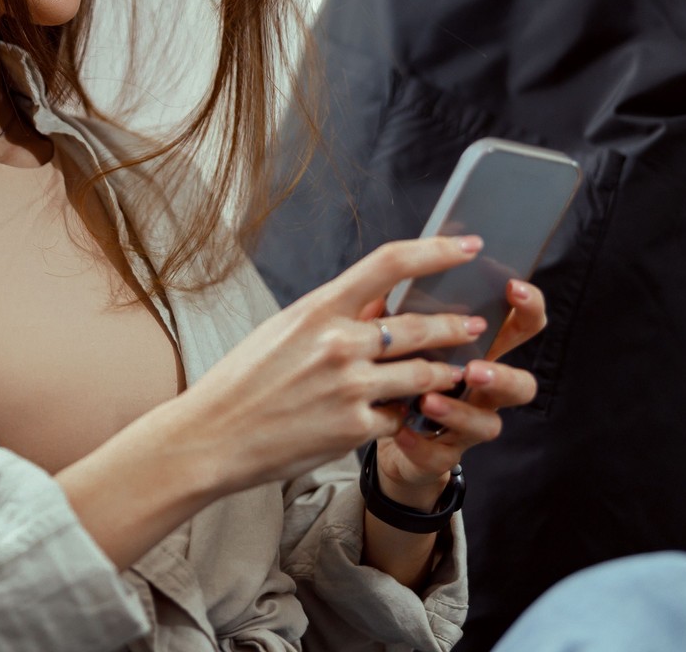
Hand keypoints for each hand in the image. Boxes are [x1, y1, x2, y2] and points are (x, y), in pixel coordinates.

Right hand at [171, 235, 493, 494]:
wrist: (212, 437)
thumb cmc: (243, 381)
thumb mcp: (284, 330)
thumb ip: (332, 316)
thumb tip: (378, 302)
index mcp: (318, 308)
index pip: (390, 264)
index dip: (437, 252)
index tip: (467, 248)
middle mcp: (339, 343)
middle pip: (419, 325)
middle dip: (455, 325)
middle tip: (473, 324)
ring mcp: (350, 387)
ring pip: (422, 373)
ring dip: (444, 372)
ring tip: (455, 370)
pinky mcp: (354, 429)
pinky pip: (398, 416)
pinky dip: (401, 413)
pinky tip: (399, 412)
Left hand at [369, 277, 547, 506]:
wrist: (382, 427)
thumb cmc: (400, 367)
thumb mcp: (404, 333)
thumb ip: (404, 307)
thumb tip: (391, 274)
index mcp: (480, 350)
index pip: (522, 326)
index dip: (528, 307)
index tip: (512, 287)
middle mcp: (483, 388)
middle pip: (521, 384)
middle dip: (504, 377)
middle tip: (474, 368)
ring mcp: (467, 423)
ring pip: (488, 424)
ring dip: (460, 412)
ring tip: (428, 400)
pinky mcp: (442, 453)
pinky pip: (440, 455)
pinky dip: (420, 444)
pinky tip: (400, 430)